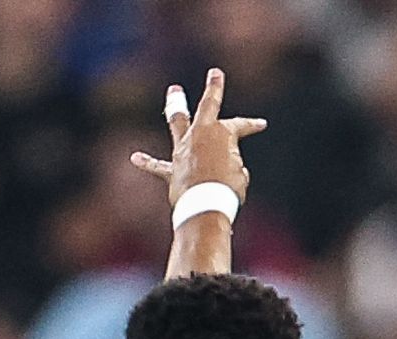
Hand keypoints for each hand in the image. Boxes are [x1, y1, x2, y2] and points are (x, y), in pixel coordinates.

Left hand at [131, 67, 266, 208]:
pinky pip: (159, 166)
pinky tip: (135, 157)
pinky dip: (147, 163)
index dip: (251, 125)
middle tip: (215, 74)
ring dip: (176, 106)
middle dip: (213, 89)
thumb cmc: (228, 190)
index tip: (260, 125)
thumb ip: (232, 164)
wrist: (206, 206)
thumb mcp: (240, 175)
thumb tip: (220, 167)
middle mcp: (200, 134)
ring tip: (174, 92)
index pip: (239, 125)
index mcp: (221, 133)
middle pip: (207, 106)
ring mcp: (183, 150)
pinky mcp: (173, 170)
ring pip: (178, 122)